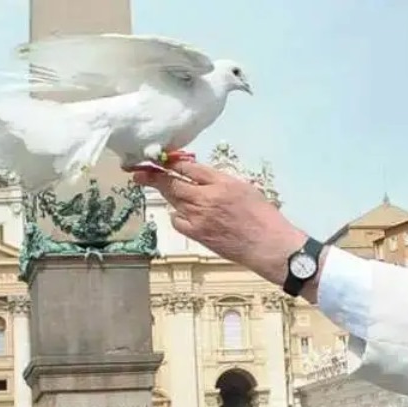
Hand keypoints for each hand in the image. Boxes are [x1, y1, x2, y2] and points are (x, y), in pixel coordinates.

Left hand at [134, 163, 305, 285]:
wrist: (268, 245)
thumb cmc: (263, 217)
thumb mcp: (245, 188)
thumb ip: (221, 180)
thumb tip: (200, 175)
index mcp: (221, 182)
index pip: (189, 167)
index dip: (171, 162)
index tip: (160, 159)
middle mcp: (207, 197)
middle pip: (172, 182)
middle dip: (153, 176)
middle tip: (138, 171)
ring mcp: (200, 217)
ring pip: (173, 200)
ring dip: (164, 193)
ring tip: (154, 187)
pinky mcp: (197, 234)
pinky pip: (178, 220)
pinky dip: (177, 215)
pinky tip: (184, 214)